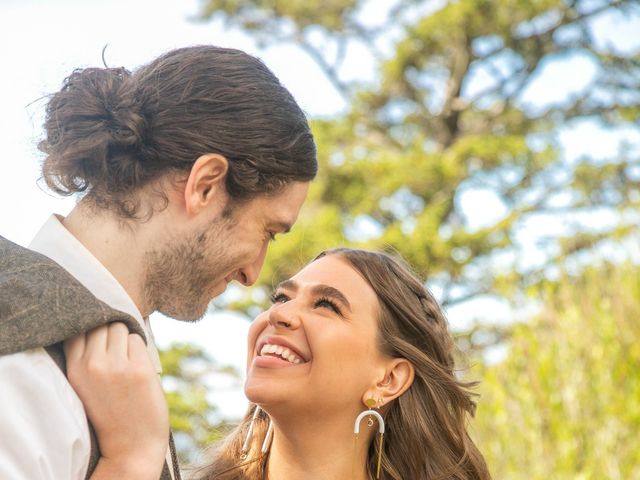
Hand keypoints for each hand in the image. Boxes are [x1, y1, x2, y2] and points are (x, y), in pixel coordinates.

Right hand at [64, 322, 168, 478]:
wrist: (130, 447)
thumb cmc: (110, 414)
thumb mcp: (85, 386)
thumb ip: (87, 358)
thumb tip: (99, 322)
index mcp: (74, 370)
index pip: (77, 329)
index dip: (90, 327)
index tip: (99, 336)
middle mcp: (93, 365)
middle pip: (101, 324)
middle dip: (110, 332)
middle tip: (117, 352)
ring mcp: (117, 366)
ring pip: (120, 328)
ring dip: (126, 339)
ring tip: (127, 361)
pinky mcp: (140, 369)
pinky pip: (138, 339)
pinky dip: (140, 348)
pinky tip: (138, 367)